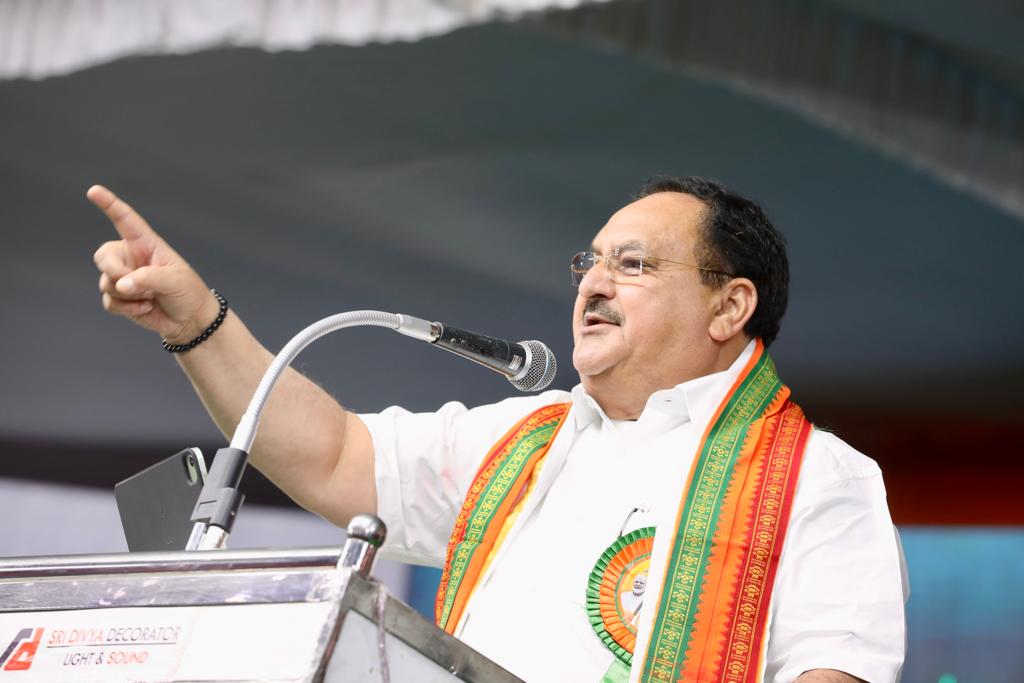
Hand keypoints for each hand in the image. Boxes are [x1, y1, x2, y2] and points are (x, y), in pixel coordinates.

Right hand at [89, 185, 218, 343]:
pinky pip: (110, 301)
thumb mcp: (174, 280)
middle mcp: (131, 258)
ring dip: (128, 295)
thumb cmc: (187, 292)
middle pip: (104, 256)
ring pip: (106, 282)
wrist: (189, 320)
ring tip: (152, 297)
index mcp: (146, 244)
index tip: (94, 191)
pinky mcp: (120, 298)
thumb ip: (147, 279)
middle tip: (129, 283)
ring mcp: (123, 278)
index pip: (125, 220)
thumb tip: (120, 285)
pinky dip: (127, 308)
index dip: (109, 204)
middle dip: (113, 270)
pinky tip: (146, 308)